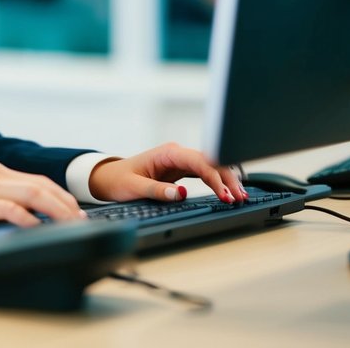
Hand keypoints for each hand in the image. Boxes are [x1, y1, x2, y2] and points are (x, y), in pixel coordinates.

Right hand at [0, 162, 85, 238]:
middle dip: (65, 205)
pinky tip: (36, 226)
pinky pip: (5, 208)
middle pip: (40, 187)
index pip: (41, 182)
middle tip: (80, 222)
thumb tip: (43, 220)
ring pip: (28, 194)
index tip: (79, 214)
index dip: (63, 197)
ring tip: (68, 224)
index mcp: (0, 174)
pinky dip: (25, 217)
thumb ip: (10, 204)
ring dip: (53, 210)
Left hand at [87, 142, 246, 204]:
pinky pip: (205, 174)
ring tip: (240, 197)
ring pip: (211, 167)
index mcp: (168, 153)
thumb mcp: (135, 187)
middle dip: (227, 179)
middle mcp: (177, 154)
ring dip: (226, 180)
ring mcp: (180, 161)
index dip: (215, 178)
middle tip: (239, 198)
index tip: (224, 194)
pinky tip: (228, 192)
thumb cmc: (120, 179)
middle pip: (210, 163)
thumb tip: (180, 194)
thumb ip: (157, 191)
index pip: (199, 162)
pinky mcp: (181, 170)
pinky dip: (217, 182)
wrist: (110, 177)